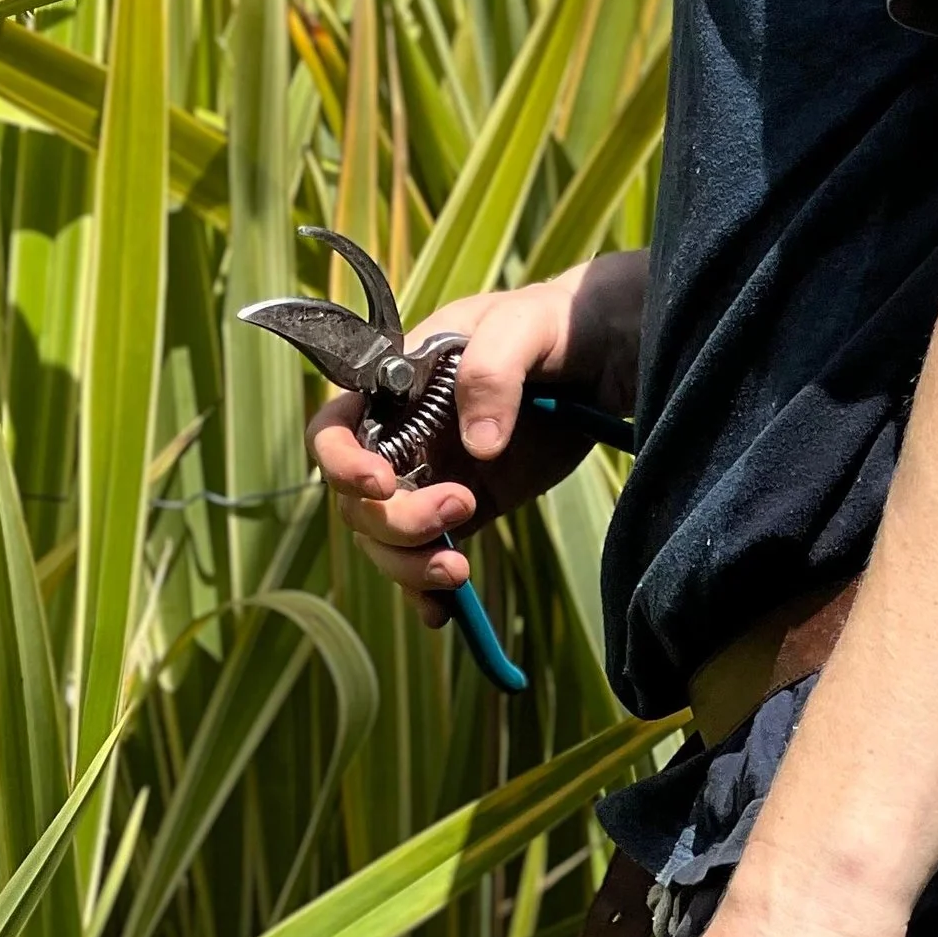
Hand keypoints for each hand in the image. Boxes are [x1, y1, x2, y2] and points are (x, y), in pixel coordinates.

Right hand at [306, 253, 643, 629]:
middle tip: (462, 506)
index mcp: (396, 387)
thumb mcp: (522, 326)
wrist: (603, 357)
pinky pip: (429, 556)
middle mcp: (403, 436)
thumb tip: (477, 447)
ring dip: (410, 565)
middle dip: (396, 521)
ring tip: (460, 570)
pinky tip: (445, 612)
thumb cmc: (551, 324)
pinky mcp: (468, 507)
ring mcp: (433, 476)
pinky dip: (429, 593)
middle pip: (358, 501)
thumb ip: (492, 371)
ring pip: (387, 539)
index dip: (341, 463)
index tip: (382, 482)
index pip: (334, 430)